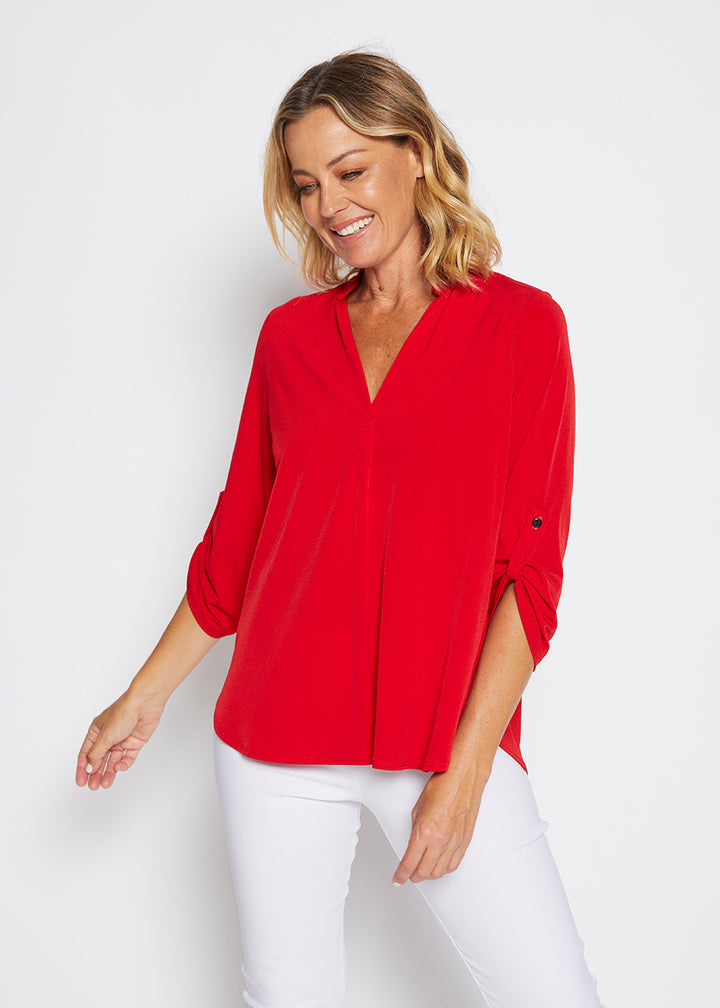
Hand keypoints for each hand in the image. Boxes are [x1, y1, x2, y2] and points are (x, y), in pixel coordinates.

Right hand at [75, 689, 164, 790]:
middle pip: (99, 758)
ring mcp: (122, 739)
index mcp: (96, 731)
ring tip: (104, 784)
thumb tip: (89, 767)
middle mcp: (108, 735)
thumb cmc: (123, 712)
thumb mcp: (105, 736)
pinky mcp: (134, 742)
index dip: (83, 768)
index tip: (81, 782)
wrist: (145, 704)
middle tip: (93, 786)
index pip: (86, 752)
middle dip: (95, 772)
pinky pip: (127, 757)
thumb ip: (97, 753)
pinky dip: (123, 763)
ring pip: (113, 760)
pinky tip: (119, 767)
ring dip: (108, 772)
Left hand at [392, 763, 489, 884]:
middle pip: (424, 872)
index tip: (397, 879)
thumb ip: (415, 831)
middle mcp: (440, 840)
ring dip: (428, 874)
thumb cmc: (441, 787)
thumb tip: (413, 846)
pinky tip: (438, 866)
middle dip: (413, 876)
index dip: (400, 875)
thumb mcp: (417, 809)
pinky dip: (444, 869)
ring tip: (422, 871)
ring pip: (439, 872)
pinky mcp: (465, 841)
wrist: (462, 778)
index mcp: (424, 831)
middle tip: (407, 875)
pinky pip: (454, 864)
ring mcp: (454, 842)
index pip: (409, 863)